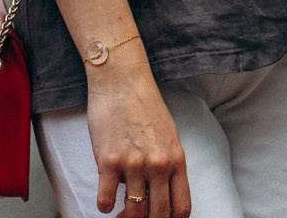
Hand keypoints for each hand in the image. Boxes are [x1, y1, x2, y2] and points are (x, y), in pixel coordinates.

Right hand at [85, 60, 190, 216]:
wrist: (122, 81)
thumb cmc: (145, 107)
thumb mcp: (169, 136)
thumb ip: (168, 165)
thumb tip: (161, 193)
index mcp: (176, 160)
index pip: (182, 207)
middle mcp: (158, 166)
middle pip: (158, 215)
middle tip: (136, 217)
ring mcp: (134, 165)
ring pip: (132, 213)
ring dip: (125, 217)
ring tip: (120, 211)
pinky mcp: (109, 162)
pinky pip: (105, 200)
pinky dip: (104, 205)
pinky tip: (105, 196)